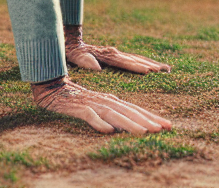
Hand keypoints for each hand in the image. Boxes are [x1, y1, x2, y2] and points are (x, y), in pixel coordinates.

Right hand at [32, 76, 171, 133]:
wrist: (51, 86)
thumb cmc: (74, 98)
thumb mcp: (96, 106)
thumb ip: (111, 113)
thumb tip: (125, 126)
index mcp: (110, 99)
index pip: (134, 109)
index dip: (151, 117)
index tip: (168, 126)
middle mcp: (104, 100)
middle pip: (128, 111)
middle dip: (147, 120)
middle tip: (164, 129)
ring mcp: (91, 103)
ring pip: (113, 113)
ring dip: (129, 123)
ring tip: (143, 132)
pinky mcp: (76, 107)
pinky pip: (89, 116)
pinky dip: (98, 123)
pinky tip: (108, 131)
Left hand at [66, 39, 170, 74]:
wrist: (68, 40)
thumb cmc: (70, 51)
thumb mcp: (74, 56)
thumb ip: (84, 60)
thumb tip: (95, 67)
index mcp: (106, 55)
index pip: (125, 61)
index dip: (137, 67)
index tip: (151, 71)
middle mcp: (113, 53)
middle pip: (135, 59)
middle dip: (151, 64)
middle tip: (167, 70)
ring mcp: (114, 54)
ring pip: (136, 59)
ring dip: (150, 63)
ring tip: (165, 69)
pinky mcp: (113, 56)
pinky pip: (131, 60)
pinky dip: (142, 64)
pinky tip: (149, 69)